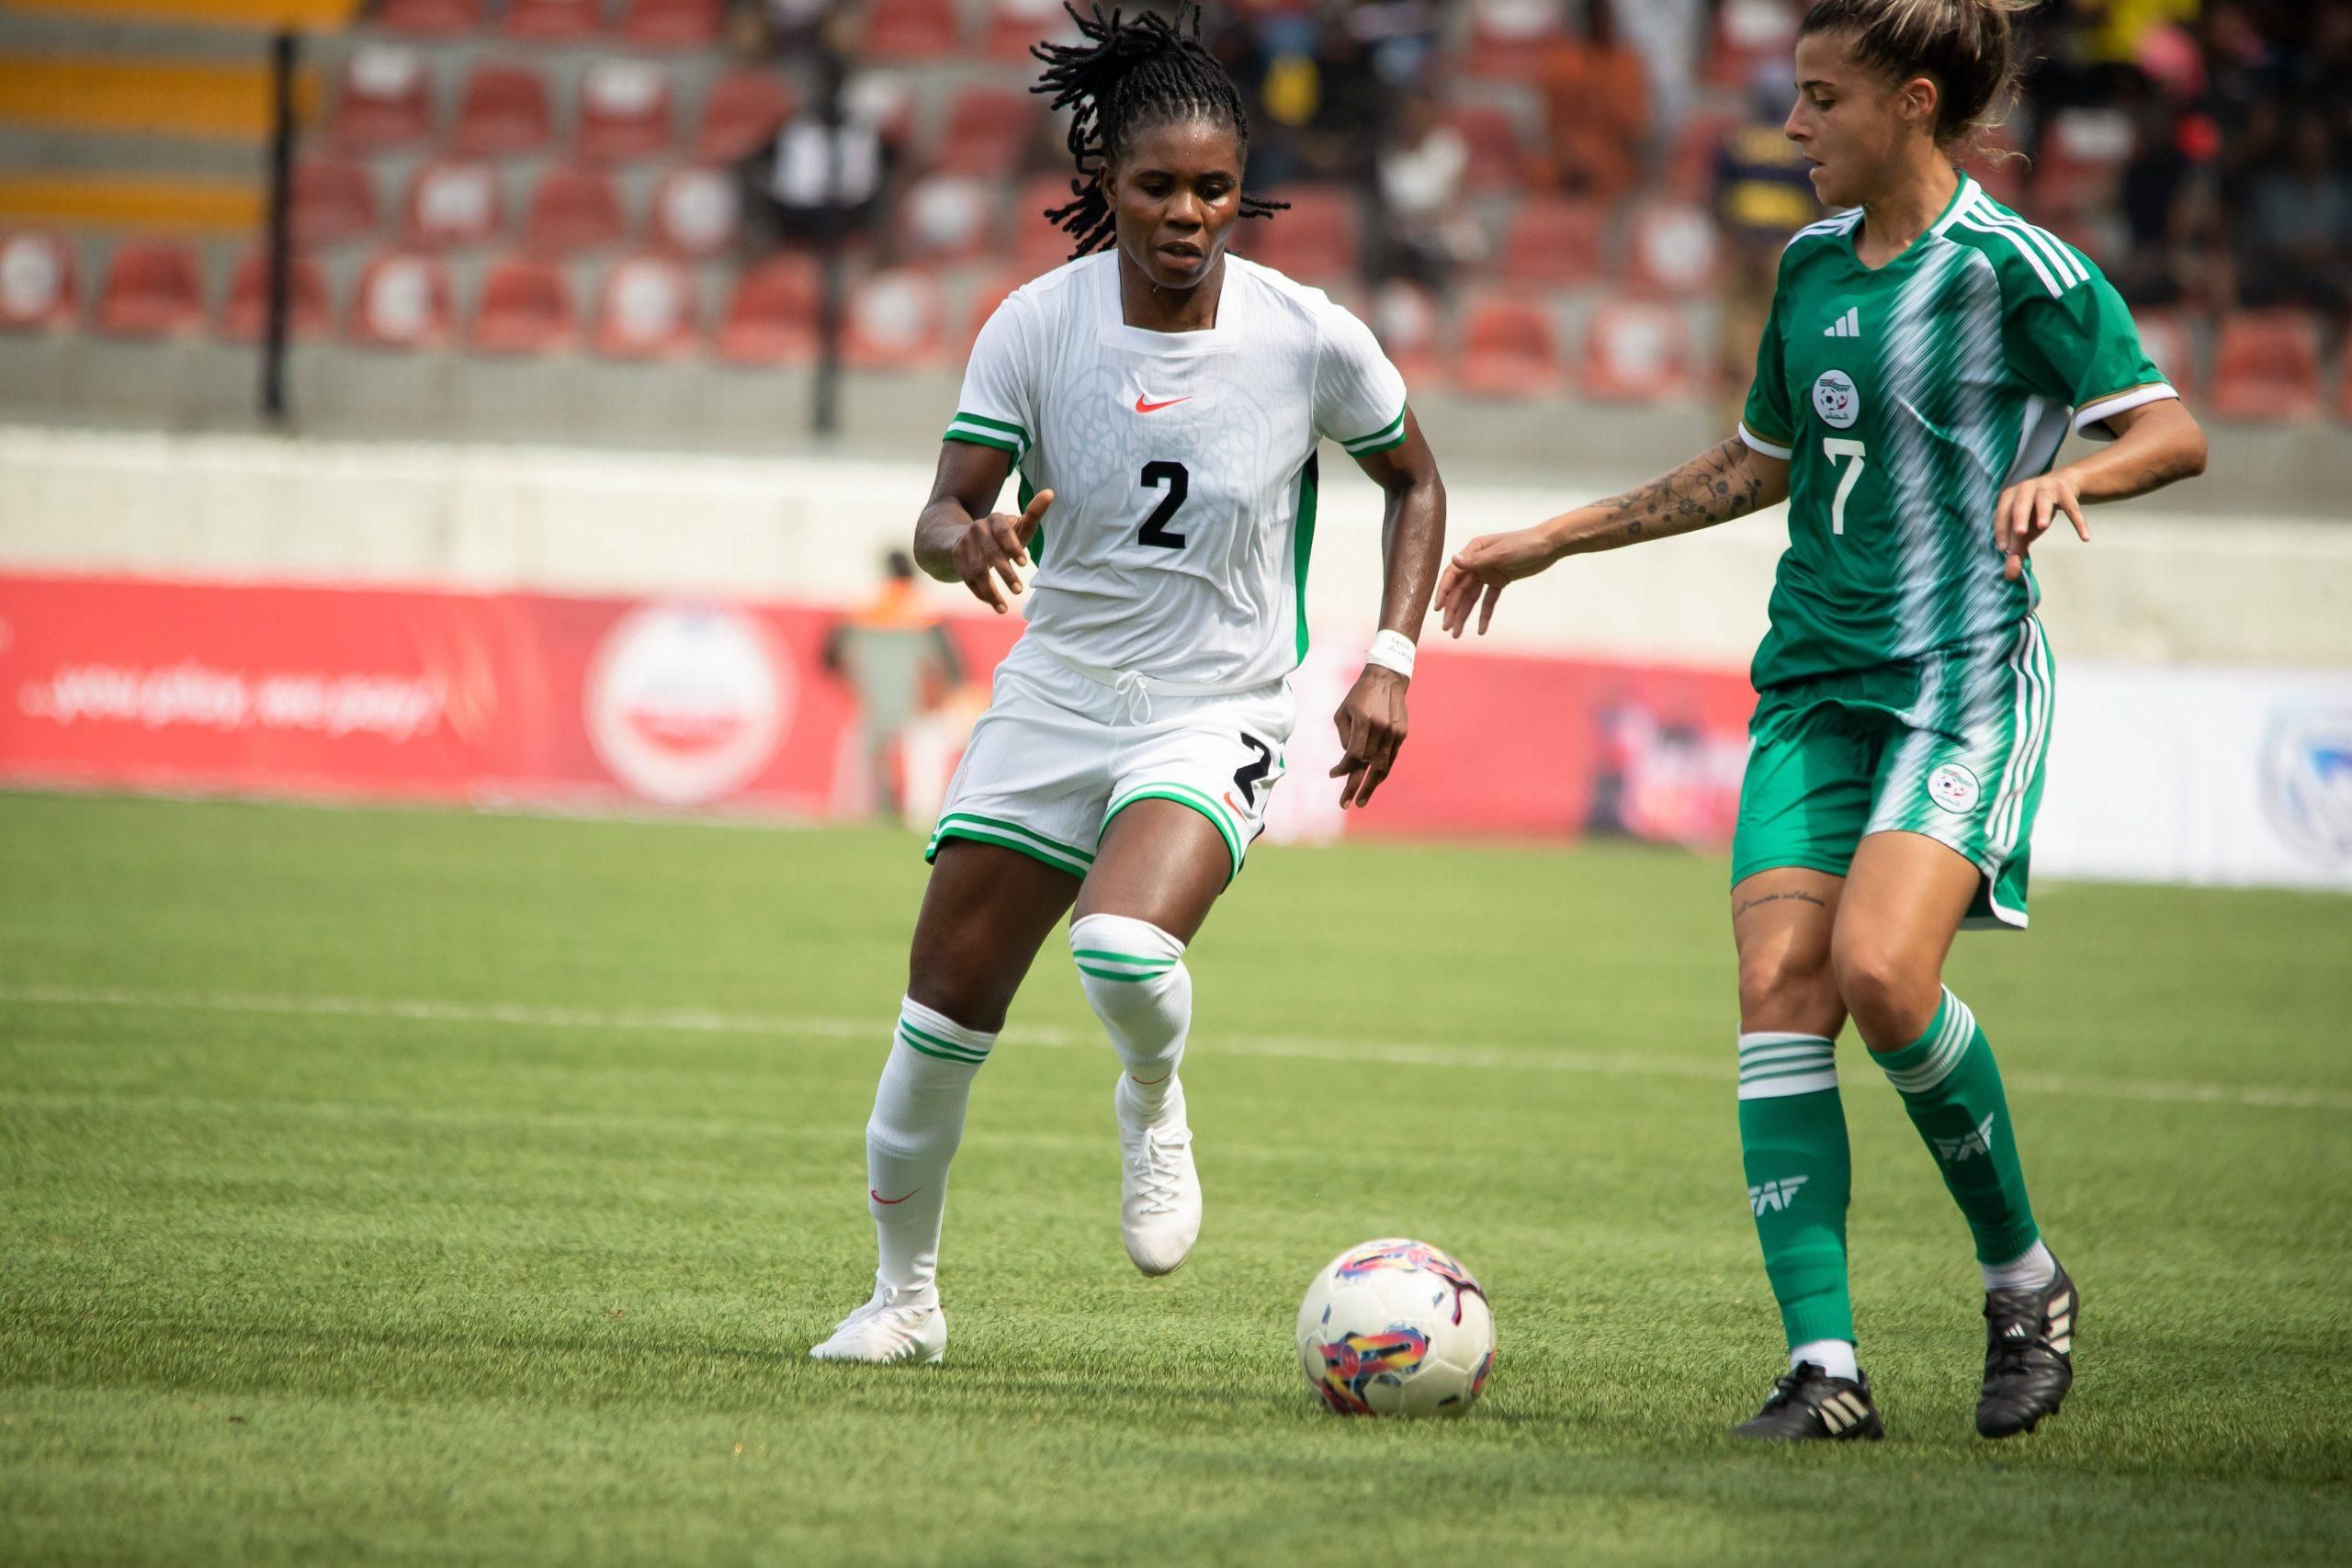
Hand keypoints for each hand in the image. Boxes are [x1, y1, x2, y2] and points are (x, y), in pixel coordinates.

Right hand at [954, 488, 1053, 613]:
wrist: (961, 537)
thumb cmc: (1001, 537)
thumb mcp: (1017, 527)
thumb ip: (1033, 514)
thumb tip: (1050, 492)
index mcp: (995, 520)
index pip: (1003, 530)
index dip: (1013, 546)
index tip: (1024, 563)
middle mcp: (977, 529)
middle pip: (991, 553)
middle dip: (1005, 573)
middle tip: (1019, 590)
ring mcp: (964, 544)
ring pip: (977, 570)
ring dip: (991, 591)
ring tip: (1005, 608)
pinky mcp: (956, 558)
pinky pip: (968, 579)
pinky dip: (982, 594)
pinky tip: (996, 606)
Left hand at [1329, 666, 1407, 809]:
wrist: (1388, 679)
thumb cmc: (1359, 695)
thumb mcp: (1343, 712)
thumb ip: (1345, 737)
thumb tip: (1349, 760)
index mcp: (1363, 720)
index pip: (1353, 753)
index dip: (1343, 768)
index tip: (1333, 774)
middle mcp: (1381, 727)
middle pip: (1368, 764)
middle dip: (1356, 786)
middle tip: (1346, 804)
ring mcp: (1393, 732)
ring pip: (1382, 765)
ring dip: (1371, 785)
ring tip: (1361, 801)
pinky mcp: (1401, 734)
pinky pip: (1390, 758)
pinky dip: (1380, 772)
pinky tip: (1373, 783)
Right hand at [1435, 525, 1562, 637]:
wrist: (1548, 546)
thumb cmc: (1524, 544)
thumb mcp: (1500, 553)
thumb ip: (1477, 560)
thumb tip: (1454, 560)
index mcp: (1474, 551)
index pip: (1453, 574)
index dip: (1444, 592)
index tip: (1438, 609)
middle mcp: (1477, 562)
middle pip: (1460, 589)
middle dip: (1453, 609)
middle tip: (1447, 628)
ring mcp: (1488, 572)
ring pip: (1472, 597)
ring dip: (1464, 615)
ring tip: (1457, 634)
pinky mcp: (1499, 581)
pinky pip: (1488, 600)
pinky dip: (1484, 614)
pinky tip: (1481, 630)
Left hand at [1993, 471, 2086, 582]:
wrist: (2062, 484)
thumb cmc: (2035, 511)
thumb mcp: (2025, 530)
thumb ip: (2016, 551)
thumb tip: (2010, 577)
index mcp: (2010, 497)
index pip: (2002, 514)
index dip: (2002, 530)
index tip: (2003, 548)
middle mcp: (2026, 488)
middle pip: (2020, 503)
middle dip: (2019, 517)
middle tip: (2020, 533)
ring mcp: (2047, 488)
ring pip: (2044, 500)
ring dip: (2043, 512)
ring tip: (2043, 526)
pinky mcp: (2066, 491)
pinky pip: (2072, 508)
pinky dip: (2078, 522)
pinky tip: (2085, 538)